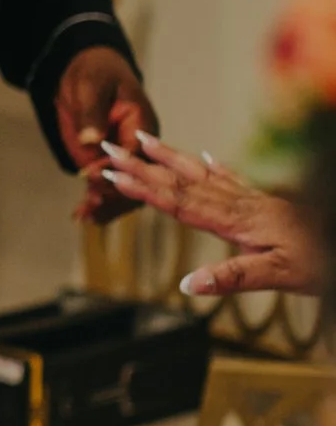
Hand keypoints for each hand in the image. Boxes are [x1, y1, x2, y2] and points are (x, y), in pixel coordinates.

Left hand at [48, 46, 159, 223]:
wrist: (84, 74)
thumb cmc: (94, 74)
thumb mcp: (91, 87)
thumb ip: (92, 113)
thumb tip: (92, 139)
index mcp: (142, 125)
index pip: (136, 154)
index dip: (118, 168)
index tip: (94, 176)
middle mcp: (138, 148)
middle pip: (137, 179)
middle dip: (116, 196)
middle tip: (94, 207)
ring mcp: (122, 160)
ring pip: (123, 191)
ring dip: (106, 206)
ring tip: (86, 216)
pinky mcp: (105, 166)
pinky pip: (105, 189)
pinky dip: (95, 203)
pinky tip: (81, 216)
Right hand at [92, 127, 320, 299]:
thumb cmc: (322, 259)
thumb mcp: (281, 276)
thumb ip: (234, 277)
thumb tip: (190, 284)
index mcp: (238, 220)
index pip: (181, 202)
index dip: (144, 189)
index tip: (114, 175)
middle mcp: (242, 204)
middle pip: (183, 181)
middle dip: (144, 165)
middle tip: (111, 148)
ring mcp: (254, 201)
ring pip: (203, 174)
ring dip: (171, 158)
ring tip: (145, 140)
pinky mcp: (268, 204)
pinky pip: (233, 180)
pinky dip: (215, 168)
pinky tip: (208, 159)